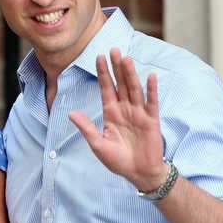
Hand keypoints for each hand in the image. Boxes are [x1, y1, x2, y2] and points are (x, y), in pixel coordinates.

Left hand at [68, 48, 166, 191]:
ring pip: (134, 89)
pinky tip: (150, 76)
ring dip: (130, 74)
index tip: (98, 56)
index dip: (103, 73)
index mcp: (111, 113)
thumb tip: (71, 113)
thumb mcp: (98, 145)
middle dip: (116, 67)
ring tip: (126, 58)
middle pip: (120, 84)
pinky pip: (151, 103)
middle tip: (113, 48)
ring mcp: (139, 113)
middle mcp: (125, 109)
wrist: (138, 173)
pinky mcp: (151, 121)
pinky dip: (151, 90)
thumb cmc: (118, 160)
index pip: (106, 88)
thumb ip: (86, 128)